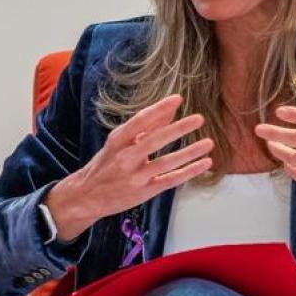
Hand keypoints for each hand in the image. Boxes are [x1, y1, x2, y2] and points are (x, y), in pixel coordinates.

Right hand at [45, 95, 213, 241]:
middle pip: (154, 141)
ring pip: (165, 163)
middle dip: (177, 129)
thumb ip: (146, 127)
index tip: (177, 99)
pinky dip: (188, 172)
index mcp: (118, 140)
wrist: (86, 196)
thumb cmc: (107, 164)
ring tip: (208, 143)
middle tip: (198, 118)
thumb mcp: (121, 142)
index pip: (139, 121)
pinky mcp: (143, 192)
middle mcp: (125, 158)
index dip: (159, 109)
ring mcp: (134, 177)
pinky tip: (204, 164)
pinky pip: (170, 180)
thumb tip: (170, 109)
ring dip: (189, 153)